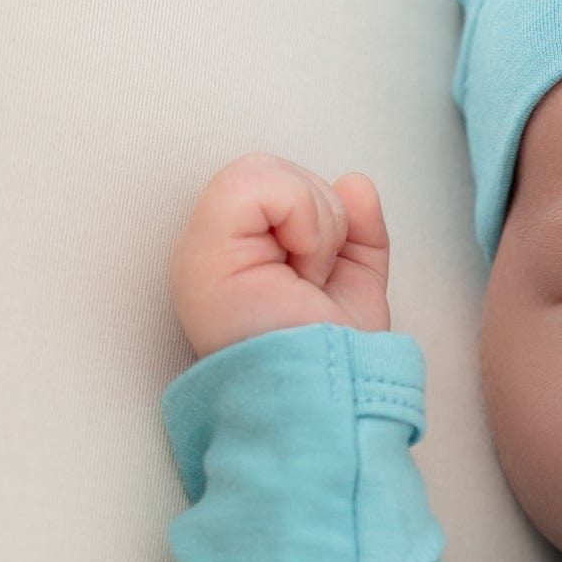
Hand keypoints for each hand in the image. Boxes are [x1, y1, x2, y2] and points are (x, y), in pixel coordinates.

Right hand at [169, 152, 391, 359]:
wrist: (325, 390)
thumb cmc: (335, 354)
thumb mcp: (358, 282)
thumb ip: (357, 230)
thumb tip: (355, 183)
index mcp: (243, 256)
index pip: (287, 191)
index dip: (325, 222)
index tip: (321, 278)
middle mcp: (216, 248)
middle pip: (278, 172)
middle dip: (322, 218)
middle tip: (313, 279)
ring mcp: (203, 246)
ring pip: (269, 170)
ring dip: (317, 226)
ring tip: (306, 281)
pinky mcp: (203, 245)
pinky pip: (258, 180)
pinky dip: (304, 219)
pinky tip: (300, 269)